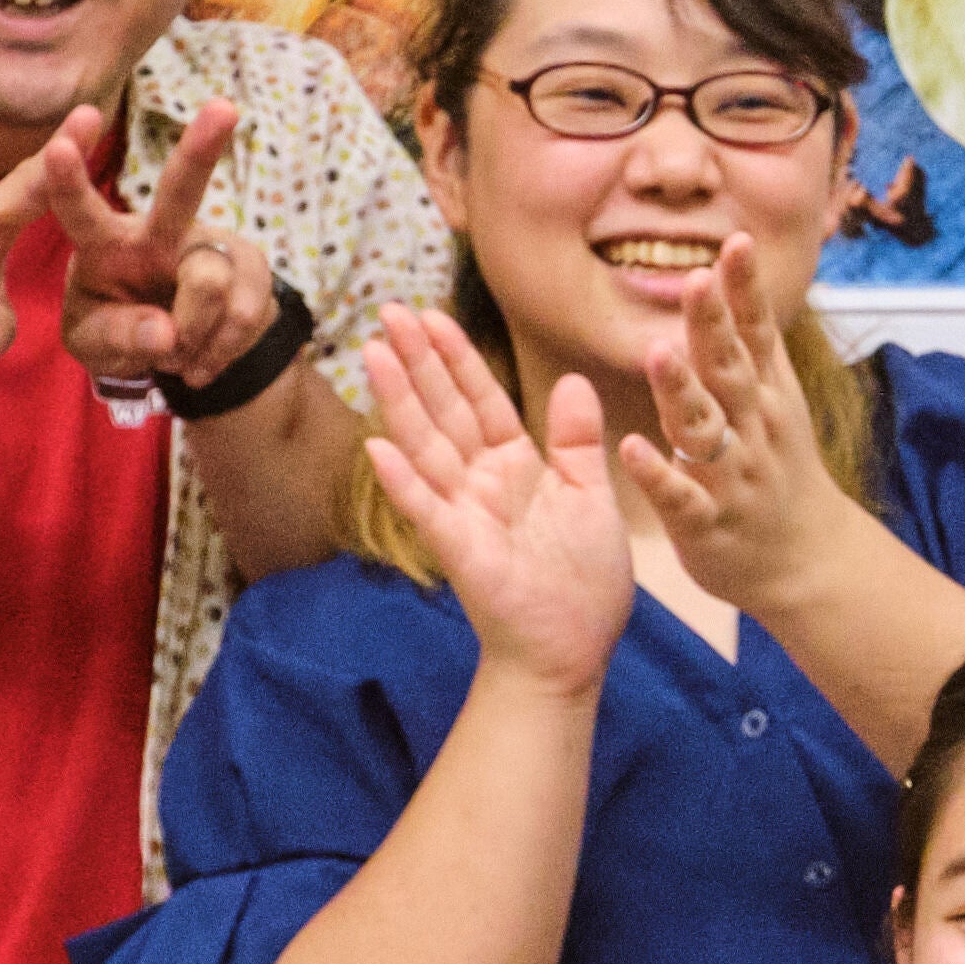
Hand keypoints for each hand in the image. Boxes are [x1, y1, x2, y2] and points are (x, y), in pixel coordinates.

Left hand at [53, 96, 264, 392]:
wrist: (178, 351)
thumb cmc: (118, 332)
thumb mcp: (96, 346)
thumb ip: (117, 338)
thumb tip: (167, 334)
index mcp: (106, 243)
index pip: (80, 210)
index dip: (68, 179)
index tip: (57, 145)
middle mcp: (159, 231)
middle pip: (180, 189)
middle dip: (202, 148)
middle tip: (225, 108)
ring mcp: (210, 244)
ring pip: (209, 283)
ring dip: (192, 336)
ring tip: (176, 354)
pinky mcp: (251, 266)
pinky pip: (244, 311)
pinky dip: (221, 349)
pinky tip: (203, 357)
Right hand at [360, 306, 631, 684]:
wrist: (571, 652)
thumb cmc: (583, 584)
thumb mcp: (592, 498)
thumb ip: (577, 442)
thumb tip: (571, 381)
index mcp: (516, 467)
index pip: (482, 399)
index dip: (457, 358)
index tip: (431, 314)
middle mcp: (482, 483)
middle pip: (445, 410)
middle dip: (418, 361)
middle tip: (387, 311)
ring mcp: (465, 514)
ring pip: (427, 445)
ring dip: (399, 400)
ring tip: (372, 353)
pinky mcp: (459, 550)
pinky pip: (426, 509)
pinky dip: (402, 480)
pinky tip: (376, 446)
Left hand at [616, 235, 868, 611]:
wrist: (808, 561)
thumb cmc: (781, 471)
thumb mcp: (778, 401)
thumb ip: (752, 343)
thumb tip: (736, 269)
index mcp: (767, 396)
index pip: (756, 334)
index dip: (746, 290)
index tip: (737, 241)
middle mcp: (754, 429)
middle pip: (730, 371)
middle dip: (714, 326)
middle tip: (696, 279)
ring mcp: (732, 475)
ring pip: (704, 429)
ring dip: (682, 391)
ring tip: (659, 353)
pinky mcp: (708, 522)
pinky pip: (680, 497)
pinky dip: (658, 474)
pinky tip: (633, 449)